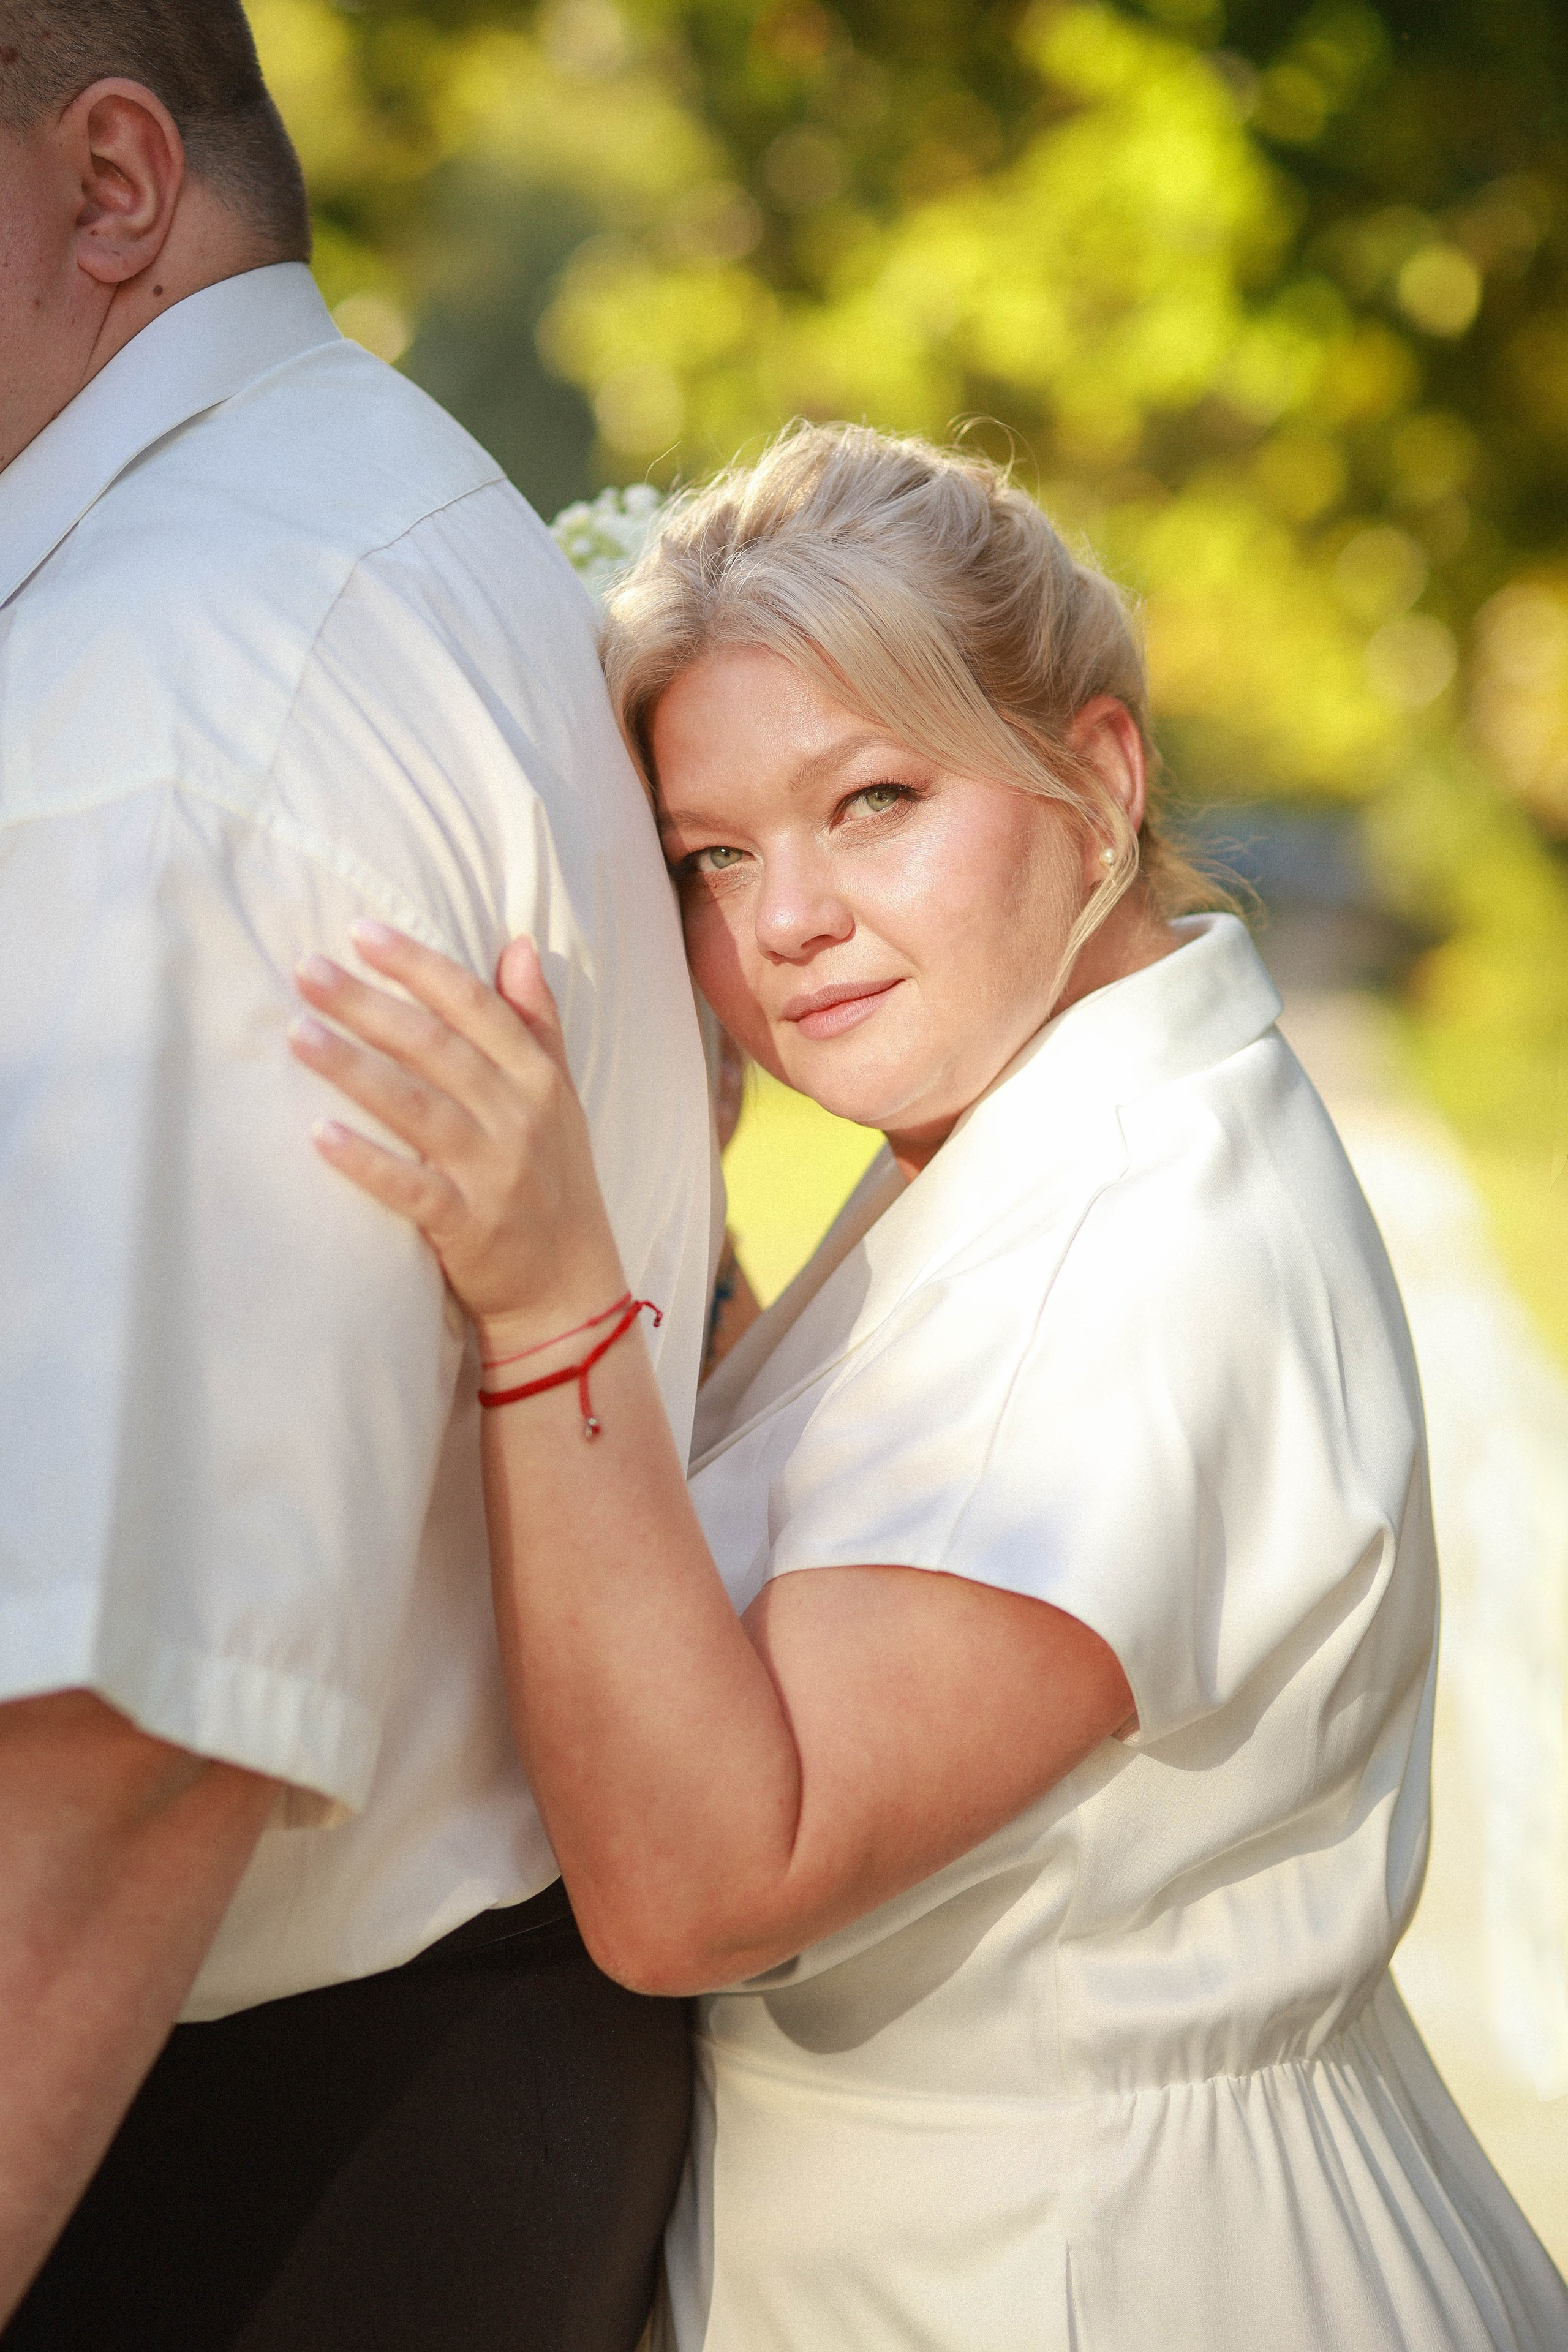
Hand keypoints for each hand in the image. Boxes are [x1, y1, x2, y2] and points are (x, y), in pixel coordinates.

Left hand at [290, 923, 623, 1343]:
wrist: (568, 1288)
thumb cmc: (554, 1180)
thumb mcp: (559, 1097)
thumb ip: (536, 1021)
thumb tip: (518, 946)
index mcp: (538, 1079)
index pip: (476, 1007)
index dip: (419, 965)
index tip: (361, 932)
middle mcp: (520, 1118)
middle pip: (437, 1047)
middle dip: (369, 1004)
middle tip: (305, 969)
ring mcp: (495, 1174)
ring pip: (418, 1108)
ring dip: (355, 1068)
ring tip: (299, 1034)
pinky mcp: (468, 1227)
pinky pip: (411, 1189)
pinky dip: (368, 1161)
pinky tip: (320, 1135)